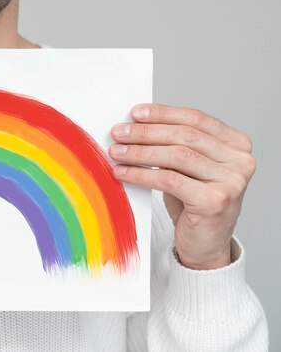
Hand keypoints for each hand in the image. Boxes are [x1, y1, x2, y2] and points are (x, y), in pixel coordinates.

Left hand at [108, 103, 255, 269]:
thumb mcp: (187, 167)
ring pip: (176, 156)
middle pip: (185, 136)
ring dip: (140, 152)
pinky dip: (141, 174)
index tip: (135, 113)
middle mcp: (241, 161)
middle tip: (119, 132)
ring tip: (116, 152)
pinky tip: (123, 172)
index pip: (196, 119)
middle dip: (147, 132)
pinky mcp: (215, 201)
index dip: (163, 114)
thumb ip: (173, 144)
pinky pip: (169, 180)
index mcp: (237, 144)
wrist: (206, 245)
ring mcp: (232, 182)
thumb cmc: (194, 203)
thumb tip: (135, 124)